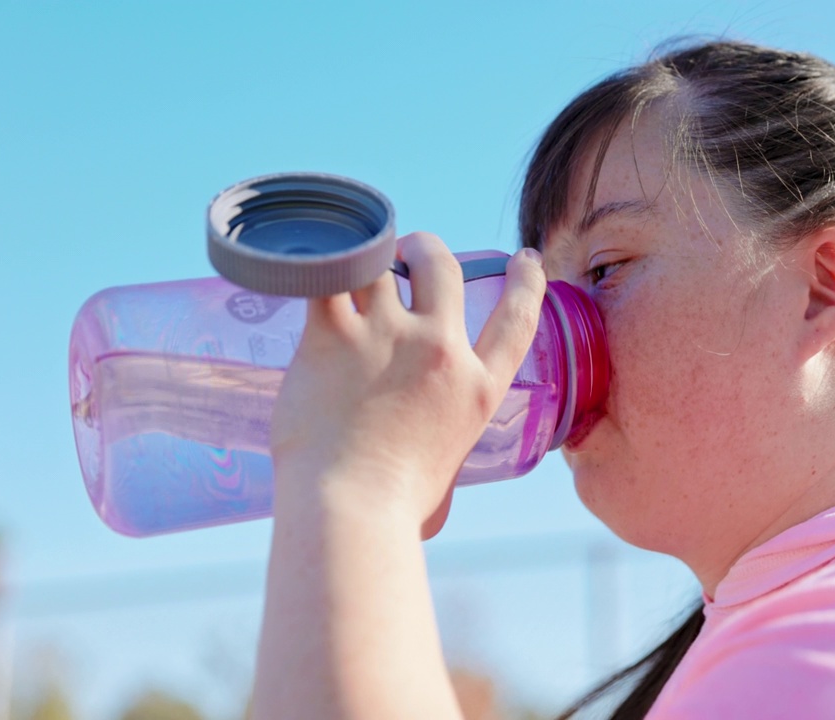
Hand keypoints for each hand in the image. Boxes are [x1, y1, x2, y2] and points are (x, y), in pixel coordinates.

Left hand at [268, 232, 545, 535]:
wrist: (351, 509)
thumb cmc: (395, 512)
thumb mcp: (447, 474)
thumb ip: (442, 451)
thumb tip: (428, 487)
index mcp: (477, 389)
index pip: (517, 319)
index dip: (527, 282)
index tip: (526, 259)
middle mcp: (441, 351)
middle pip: (442, 269)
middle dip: (426, 250)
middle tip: (408, 252)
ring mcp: (389, 337)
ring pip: (382, 263)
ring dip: (369, 256)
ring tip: (350, 261)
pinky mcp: (334, 336)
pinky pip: (326, 277)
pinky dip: (318, 268)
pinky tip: (307, 268)